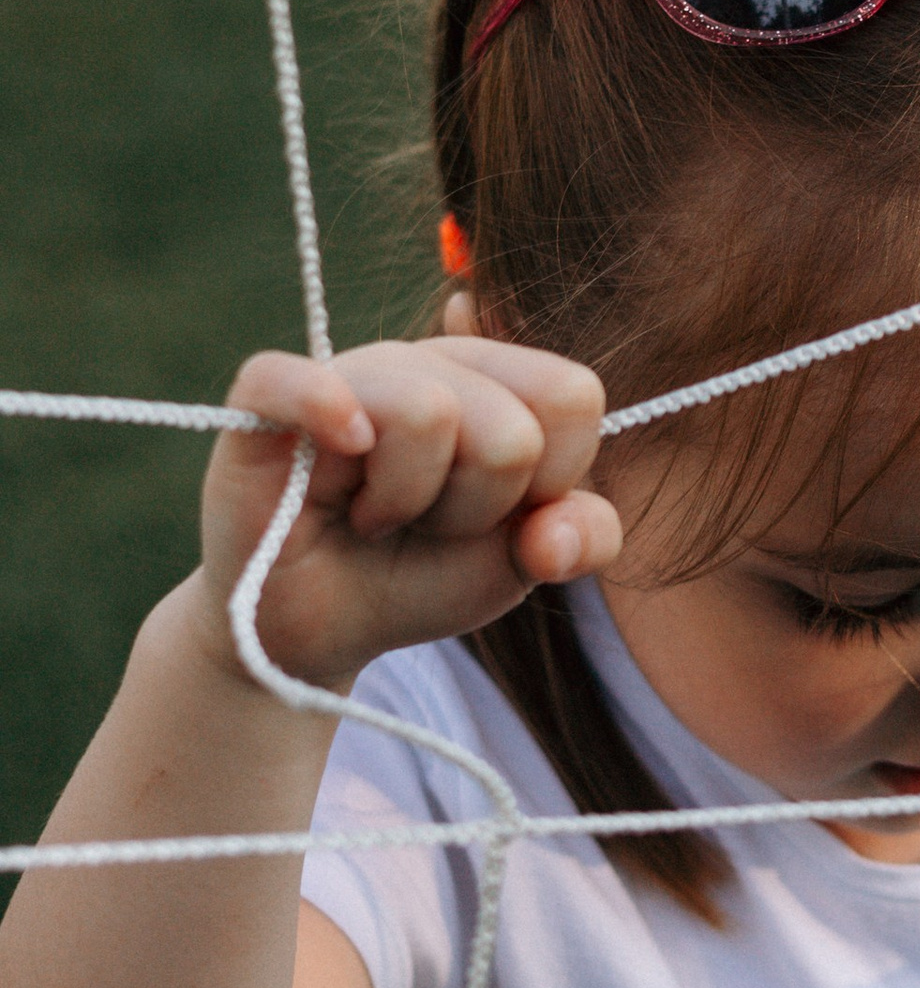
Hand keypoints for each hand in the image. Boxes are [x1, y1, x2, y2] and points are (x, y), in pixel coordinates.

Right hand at [193, 340, 620, 693]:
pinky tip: (334, 456)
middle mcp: (426, 359)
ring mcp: (348, 371)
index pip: (571, 396)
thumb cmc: (423, 573)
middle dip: (473, 508)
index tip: (498, 513)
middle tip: (422, 522)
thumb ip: (583, 536)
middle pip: (509, 428)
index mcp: (498, 380)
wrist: (321, 628)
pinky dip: (323, 414)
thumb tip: (552, 533)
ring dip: (404, 502)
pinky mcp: (266, 397)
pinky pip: (302, 381)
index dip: (546, 481)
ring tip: (372, 515)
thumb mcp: (523, 562)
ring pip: (427, 411)